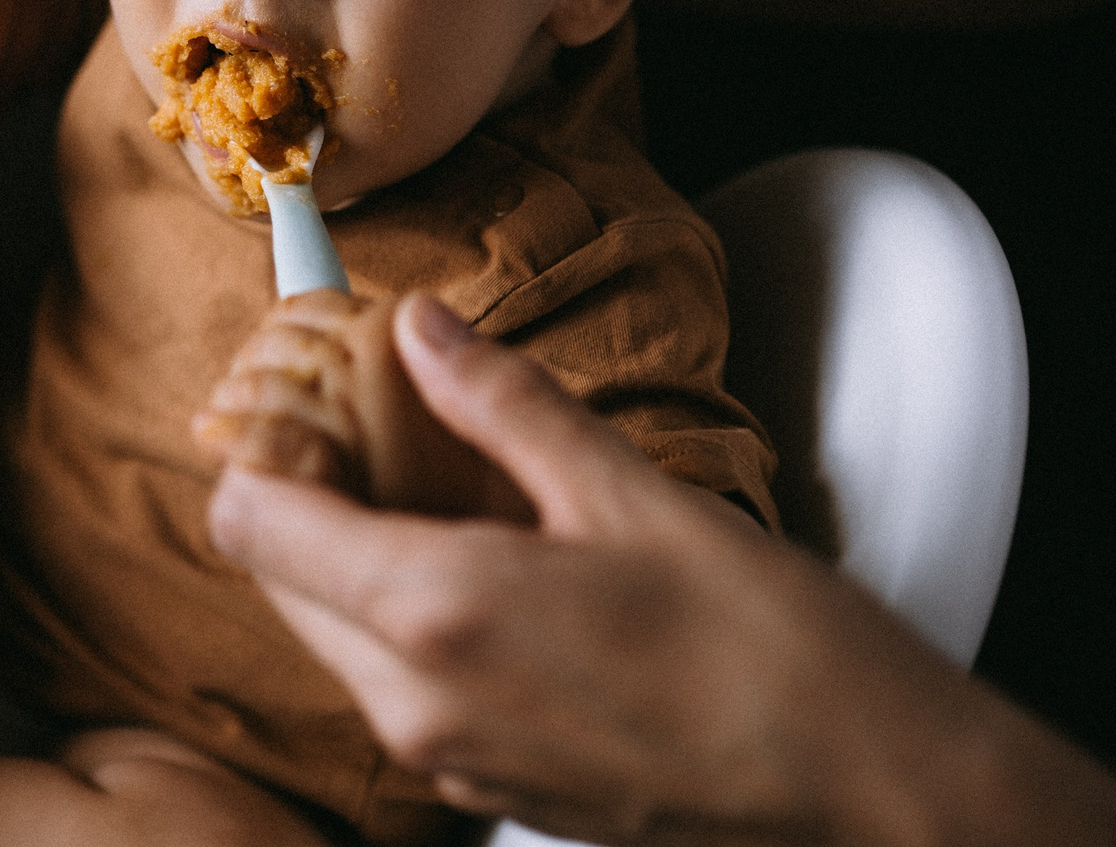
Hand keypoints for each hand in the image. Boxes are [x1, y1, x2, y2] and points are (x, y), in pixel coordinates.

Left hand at [205, 293, 992, 845]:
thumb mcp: (626, 491)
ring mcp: (446, 760)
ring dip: (356, 556)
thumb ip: (501, 403)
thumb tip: (419, 326)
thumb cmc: (766, 645)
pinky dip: (408, 619)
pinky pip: (395, 686)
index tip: (310, 391)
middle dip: (306, 491)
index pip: (251, 518)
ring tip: (446, 486)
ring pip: (332, 633)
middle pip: (277, 575)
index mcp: (431, 612)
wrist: (864, 790)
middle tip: (377, 423)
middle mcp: (412, 702)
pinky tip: (492, 566)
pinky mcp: (486, 788)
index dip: (263, 442)